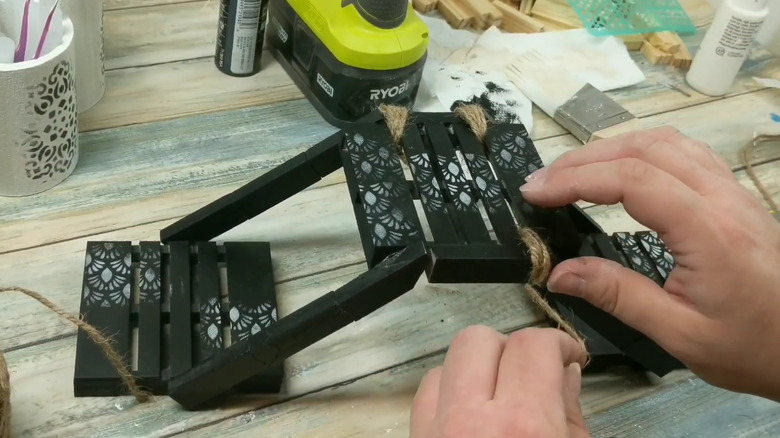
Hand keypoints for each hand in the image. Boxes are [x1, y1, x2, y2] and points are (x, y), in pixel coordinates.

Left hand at [410, 326, 588, 437]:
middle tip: (533, 374)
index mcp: (524, 424)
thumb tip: (566, 374)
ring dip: (476, 368)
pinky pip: (425, 394)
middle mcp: (471, 420)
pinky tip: (472, 414)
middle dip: (511, 347)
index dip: (557, 342)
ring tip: (500, 395)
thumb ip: (571, 415)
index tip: (568, 356)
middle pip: (480, 339)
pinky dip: (450, 392)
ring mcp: (435, 431)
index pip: (532, 345)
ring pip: (447, 360)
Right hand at [520, 126, 779, 401]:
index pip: (633, 180)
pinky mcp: (733, 195)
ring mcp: (732, 191)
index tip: (535, 192)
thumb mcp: (680, 334)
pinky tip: (619, 168)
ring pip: (664, 142)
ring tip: (570, 172)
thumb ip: (618, 296)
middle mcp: (723, 199)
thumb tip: (558, 274)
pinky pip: (682, 152)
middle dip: (583, 159)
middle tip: (541, 182)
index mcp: (710, 232)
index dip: (576, 179)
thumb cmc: (752, 346)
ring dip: (611, 148)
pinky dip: (639, 150)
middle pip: (644, 149)